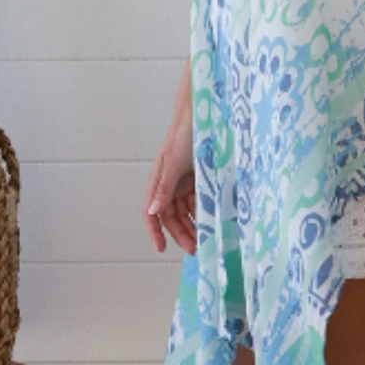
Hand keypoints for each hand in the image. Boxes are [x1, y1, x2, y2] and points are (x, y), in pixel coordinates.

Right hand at [144, 112, 195, 254]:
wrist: (202, 116)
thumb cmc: (184, 135)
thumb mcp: (173, 163)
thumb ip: (163, 188)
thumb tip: (152, 211)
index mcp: (158, 182)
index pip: (152, 213)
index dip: (155, 232)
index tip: (161, 248)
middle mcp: (170, 185)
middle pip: (172, 217)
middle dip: (182, 233)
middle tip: (194, 248)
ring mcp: (185, 183)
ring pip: (187, 211)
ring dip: (194, 225)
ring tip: (205, 239)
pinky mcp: (199, 180)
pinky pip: (200, 201)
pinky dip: (204, 212)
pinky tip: (213, 221)